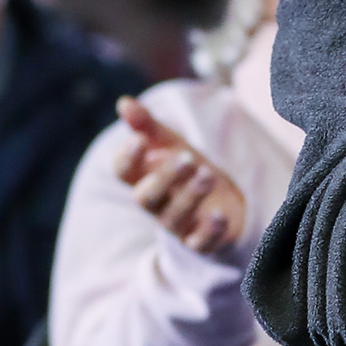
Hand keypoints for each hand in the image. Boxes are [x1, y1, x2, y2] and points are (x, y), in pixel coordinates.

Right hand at [114, 100, 246, 258]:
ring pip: (173, 217)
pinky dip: (208, 231)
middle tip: (189, 158)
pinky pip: (199, 243)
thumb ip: (148, 126)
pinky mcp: (199, 241)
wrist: (222, 201)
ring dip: (190, 197)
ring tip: (209, 175)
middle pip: (146, 197)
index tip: (140, 140)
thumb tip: (124, 103)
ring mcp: (176, 224)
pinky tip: (220, 216)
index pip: (122, 171)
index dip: (127, 158)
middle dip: (165, 178)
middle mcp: (155, 203)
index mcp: (143, 177)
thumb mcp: (170, 144)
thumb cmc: (187, 169)